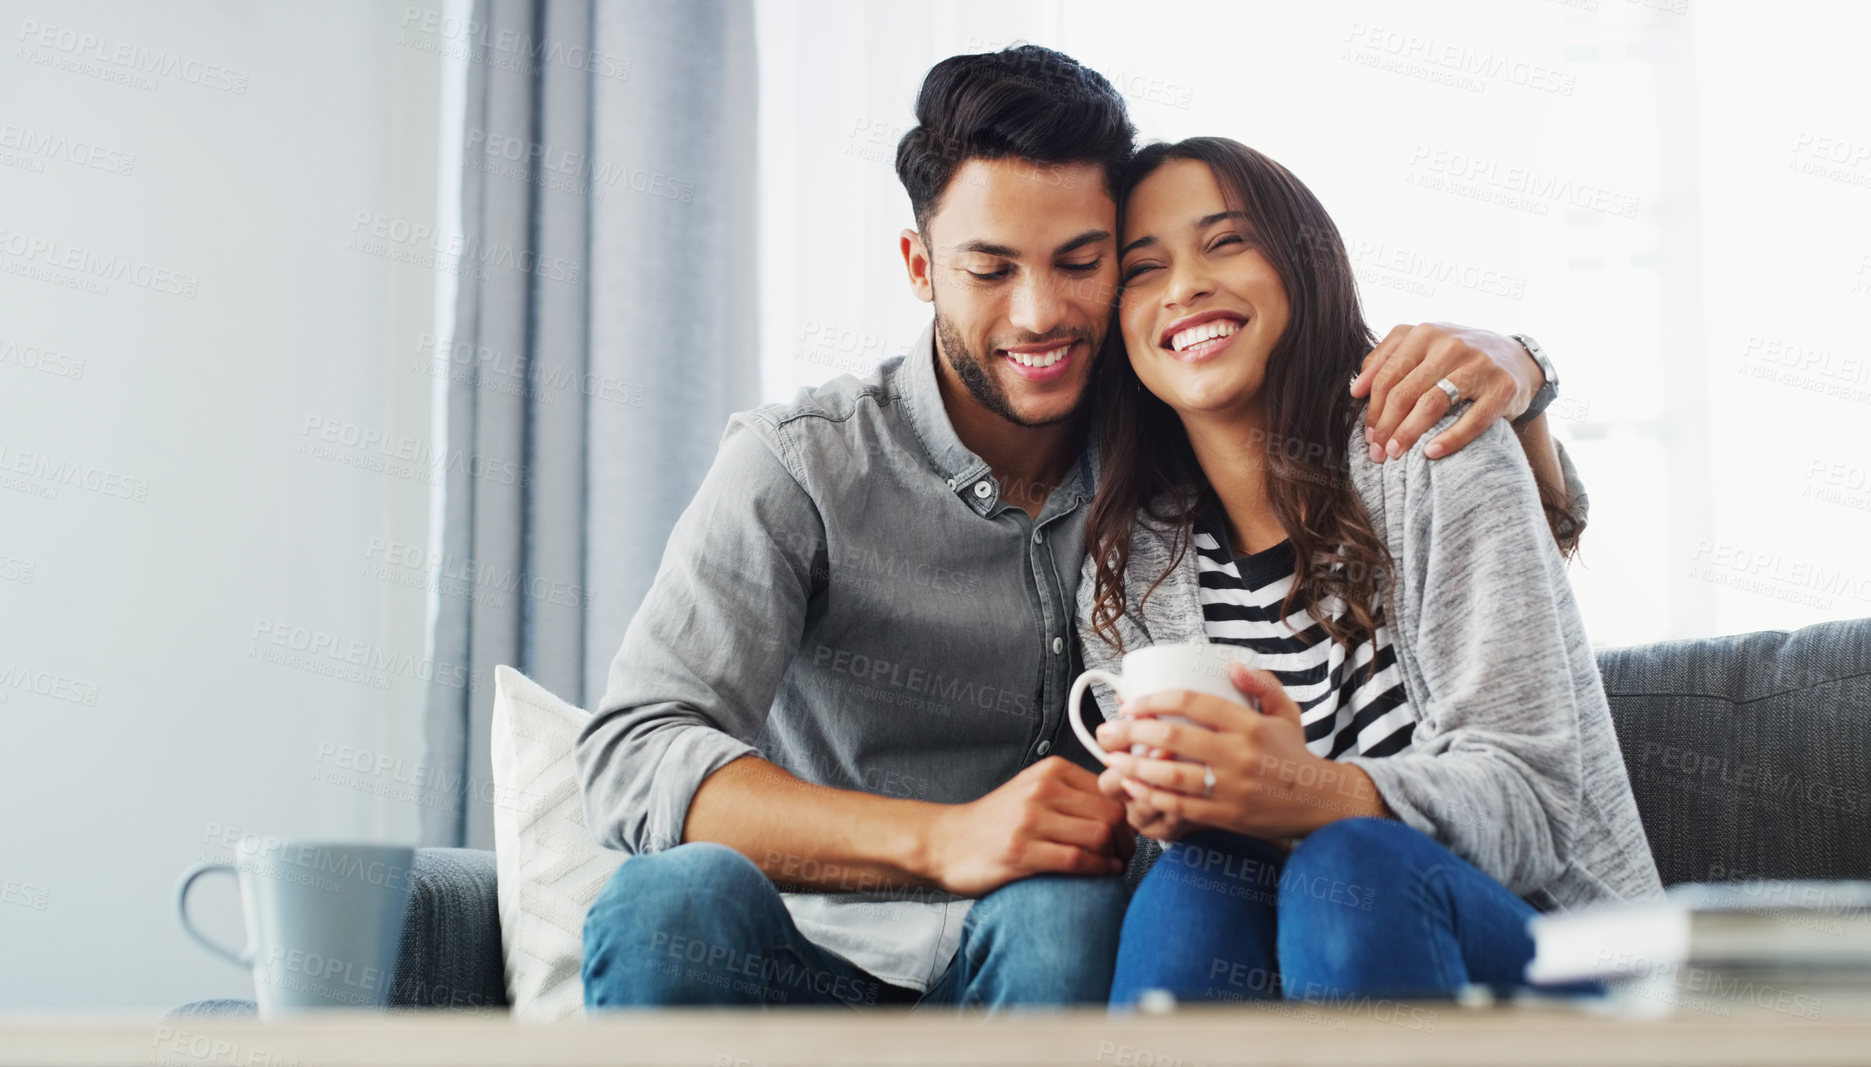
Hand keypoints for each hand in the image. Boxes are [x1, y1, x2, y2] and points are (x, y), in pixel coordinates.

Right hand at [927, 756, 1132, 896]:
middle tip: (1127, 854)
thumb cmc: (995, 822)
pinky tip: (1104, 873)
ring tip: (1116, 864)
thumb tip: (1123, 807)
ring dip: (1117, 855)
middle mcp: (1042, 789)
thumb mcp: (1033, 791)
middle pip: (1111, 812)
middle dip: (1128, 838)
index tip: (1130, 832)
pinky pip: (1077, 860)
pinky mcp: (1020, 851)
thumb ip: (1073, 794)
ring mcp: (1030, 819)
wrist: (946, 842)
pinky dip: (1099, 869)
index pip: (1111, 789)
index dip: (1129, 814)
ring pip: (1099, 835)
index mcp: (1050, 770)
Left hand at [1094, 666, 1387, 839]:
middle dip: (1131, 732)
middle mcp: (1238, 753)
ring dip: (1134, 768)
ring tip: (1111, 762)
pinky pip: (1180, 807)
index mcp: (1248, 723)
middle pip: (1173, 735)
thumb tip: (1229, 664)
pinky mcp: (1226, 816)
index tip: (1129, 704)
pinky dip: (1152, 797)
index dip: (1153, 700)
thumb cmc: (1295, 754)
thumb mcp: (1286, 712)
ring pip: (1171, 775)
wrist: (1321, 803)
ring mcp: (1231, 787)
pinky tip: (1133, 789)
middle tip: (1106, 732)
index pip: (1191, 701)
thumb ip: (1262, 684)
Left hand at [1349, 323, 1541, 463]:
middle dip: (1386, 426)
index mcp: (1424, 333)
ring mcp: (1478, 364)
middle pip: (1405, 391)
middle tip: (1378, 452)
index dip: (1373, 409)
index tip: (1366, 436)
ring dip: (1408, 433)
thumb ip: (1386, 361)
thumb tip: (1356, 390)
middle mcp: (1450, 344)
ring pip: (1432, 403)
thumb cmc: (1457, 358)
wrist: (1516, 358)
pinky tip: (1431, 453)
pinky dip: (1450, 439)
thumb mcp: (1422, 348)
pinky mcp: (1502, 387)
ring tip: (1395, 454)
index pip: (1387, 376)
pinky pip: (1472, 419)